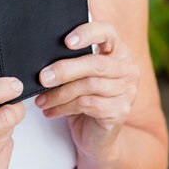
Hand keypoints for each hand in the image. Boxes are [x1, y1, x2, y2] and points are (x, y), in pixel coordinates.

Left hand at [35, 21, 139, 160]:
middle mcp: (127, 68)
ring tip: (41, 99)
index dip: (87, 33)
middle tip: (43, 77)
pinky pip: (88, 104)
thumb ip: (72, 60)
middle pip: (95, 63)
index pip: (107, 32)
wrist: (95, 136)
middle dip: (65, 69)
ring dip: (60, 93)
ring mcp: (127, 91)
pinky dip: (64, 107)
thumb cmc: (85, 98)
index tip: (67, 41)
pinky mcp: (120, 111)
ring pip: (89, 85)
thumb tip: (44, 55)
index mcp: (117, 51)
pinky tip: (51, 110)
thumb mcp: (78, 76)